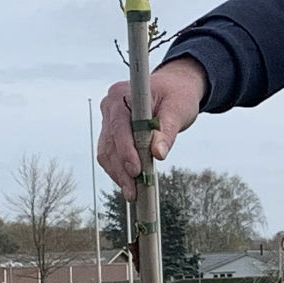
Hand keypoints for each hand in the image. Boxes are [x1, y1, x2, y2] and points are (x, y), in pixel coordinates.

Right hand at [97, 58, 206, 186]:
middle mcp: (110, 106)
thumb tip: (158, 154)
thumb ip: (166, 131)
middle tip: (134, 191)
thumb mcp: (177, 109)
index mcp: (121, 94)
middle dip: (122, 169)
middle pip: (110, 143)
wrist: (173, 89)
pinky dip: (119, 170)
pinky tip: (130, 184)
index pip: (119, 125)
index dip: (125, 149)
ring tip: (133, 193)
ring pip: (106, 152)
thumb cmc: (177, 94)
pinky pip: (111, 155)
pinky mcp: (112, 132)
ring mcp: (109, 120)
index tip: (136, 170)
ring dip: (119, 174)